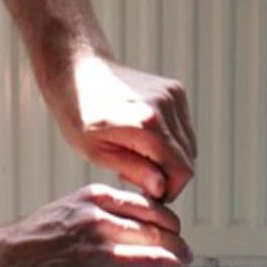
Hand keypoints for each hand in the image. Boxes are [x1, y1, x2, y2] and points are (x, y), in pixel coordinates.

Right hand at [0, 183, 192, 266]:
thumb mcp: (68, 209)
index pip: (152, 207)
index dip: (169, 224)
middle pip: (160, 233)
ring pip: (155, 259)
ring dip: (169, 266)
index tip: (173, 232)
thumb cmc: (29, 240)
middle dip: (177, 246)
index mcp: (95, 199)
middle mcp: (99, 222)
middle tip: (182, 255)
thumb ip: (101, 213)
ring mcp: (97, 253)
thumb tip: (134, 225)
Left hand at [47, 54, 196, 202]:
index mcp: (146, 124)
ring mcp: (173, 95)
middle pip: (187, 160)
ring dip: (168, 160)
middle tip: (134, 175)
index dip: (168, 191)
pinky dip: (169, 142)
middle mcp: (166, 106)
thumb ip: (134, 170)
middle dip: (166, 177)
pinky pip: (183, 129)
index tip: (145, 195)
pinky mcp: (175, 90)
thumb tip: (162, 188)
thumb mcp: (97, 152)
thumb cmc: (79, 116)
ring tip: (136, 158)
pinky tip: (143, 142)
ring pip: (188, 145)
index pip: (181, 172)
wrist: (78, 72)